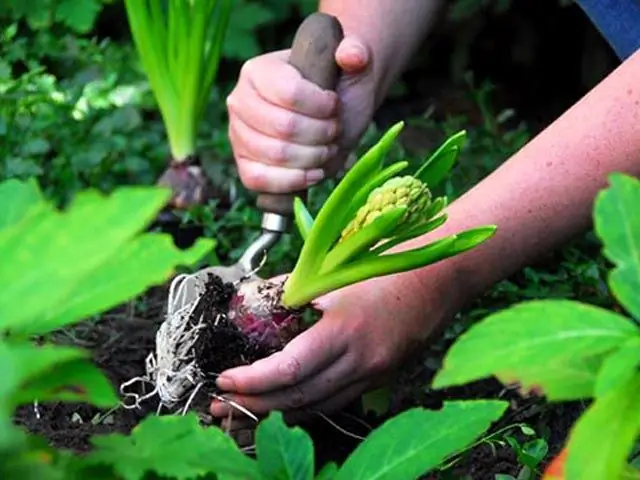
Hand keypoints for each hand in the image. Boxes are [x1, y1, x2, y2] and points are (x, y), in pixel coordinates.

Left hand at [209, 271, 448, 421]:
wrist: (437, 278)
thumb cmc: (384, 267)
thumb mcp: (333, 272)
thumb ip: (288, 289)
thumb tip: (249, 301)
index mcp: (345, 330)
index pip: (290, 369)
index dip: (252, 381)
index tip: (224, 380)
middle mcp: (361, 360)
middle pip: (299, 397)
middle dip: (254, 405)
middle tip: (219, 405)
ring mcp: (374, 374)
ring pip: (317, 407)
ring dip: (276, 413)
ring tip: (242, 412)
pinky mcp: (381, 379)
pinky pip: (336, 402)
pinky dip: (305, 406)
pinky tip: (283, 405)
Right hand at [226, 35, 375, 193]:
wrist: (329, 116)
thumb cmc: (335, 88)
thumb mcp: (350, 64)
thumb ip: (356, 51)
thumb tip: (352, 56)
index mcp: (257, 71)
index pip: (289, 93)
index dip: (321, 106)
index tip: (335, 106)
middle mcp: (240, 102)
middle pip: (284, 127)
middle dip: (321, 134)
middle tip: (334, 131)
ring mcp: (238, 136)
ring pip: (276, 155)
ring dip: (313, 157)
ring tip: (328, 149)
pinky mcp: (244, 165)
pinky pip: (259, 180)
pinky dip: (293, 181)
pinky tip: (314, 173)